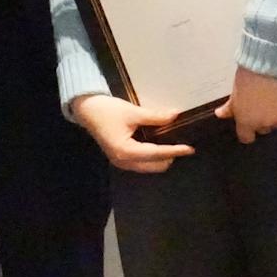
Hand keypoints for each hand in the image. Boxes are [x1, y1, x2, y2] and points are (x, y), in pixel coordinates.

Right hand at [70, 94, 197, 172]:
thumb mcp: (133, 112)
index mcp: (126, 151)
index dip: (175, 151)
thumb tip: (175, 115)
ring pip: (149, 167)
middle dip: (169, 157)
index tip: (190, 149)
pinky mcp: (120, 159)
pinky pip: (142, 163)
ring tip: (173, 144)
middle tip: (182, 143)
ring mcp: (121, 162)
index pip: (157, 154)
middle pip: (155, 166)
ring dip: (162, 158)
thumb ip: (155, 117)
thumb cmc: (107, 110)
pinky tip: (159, 145)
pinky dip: (152, 156)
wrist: (86, 110)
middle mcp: (124, 162)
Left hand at [214, 67, 276, 142]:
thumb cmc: (250, 76)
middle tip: (261, 105)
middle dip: (262, 120)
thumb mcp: (236, 92)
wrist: (272, 64)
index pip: (246, 137)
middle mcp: (264, 124)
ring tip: (274, 98)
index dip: (247, 131)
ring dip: (276, 115)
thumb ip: (230, 107)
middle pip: (263, 129)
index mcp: (247, 121)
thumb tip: (220, 114)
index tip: (248, 123)